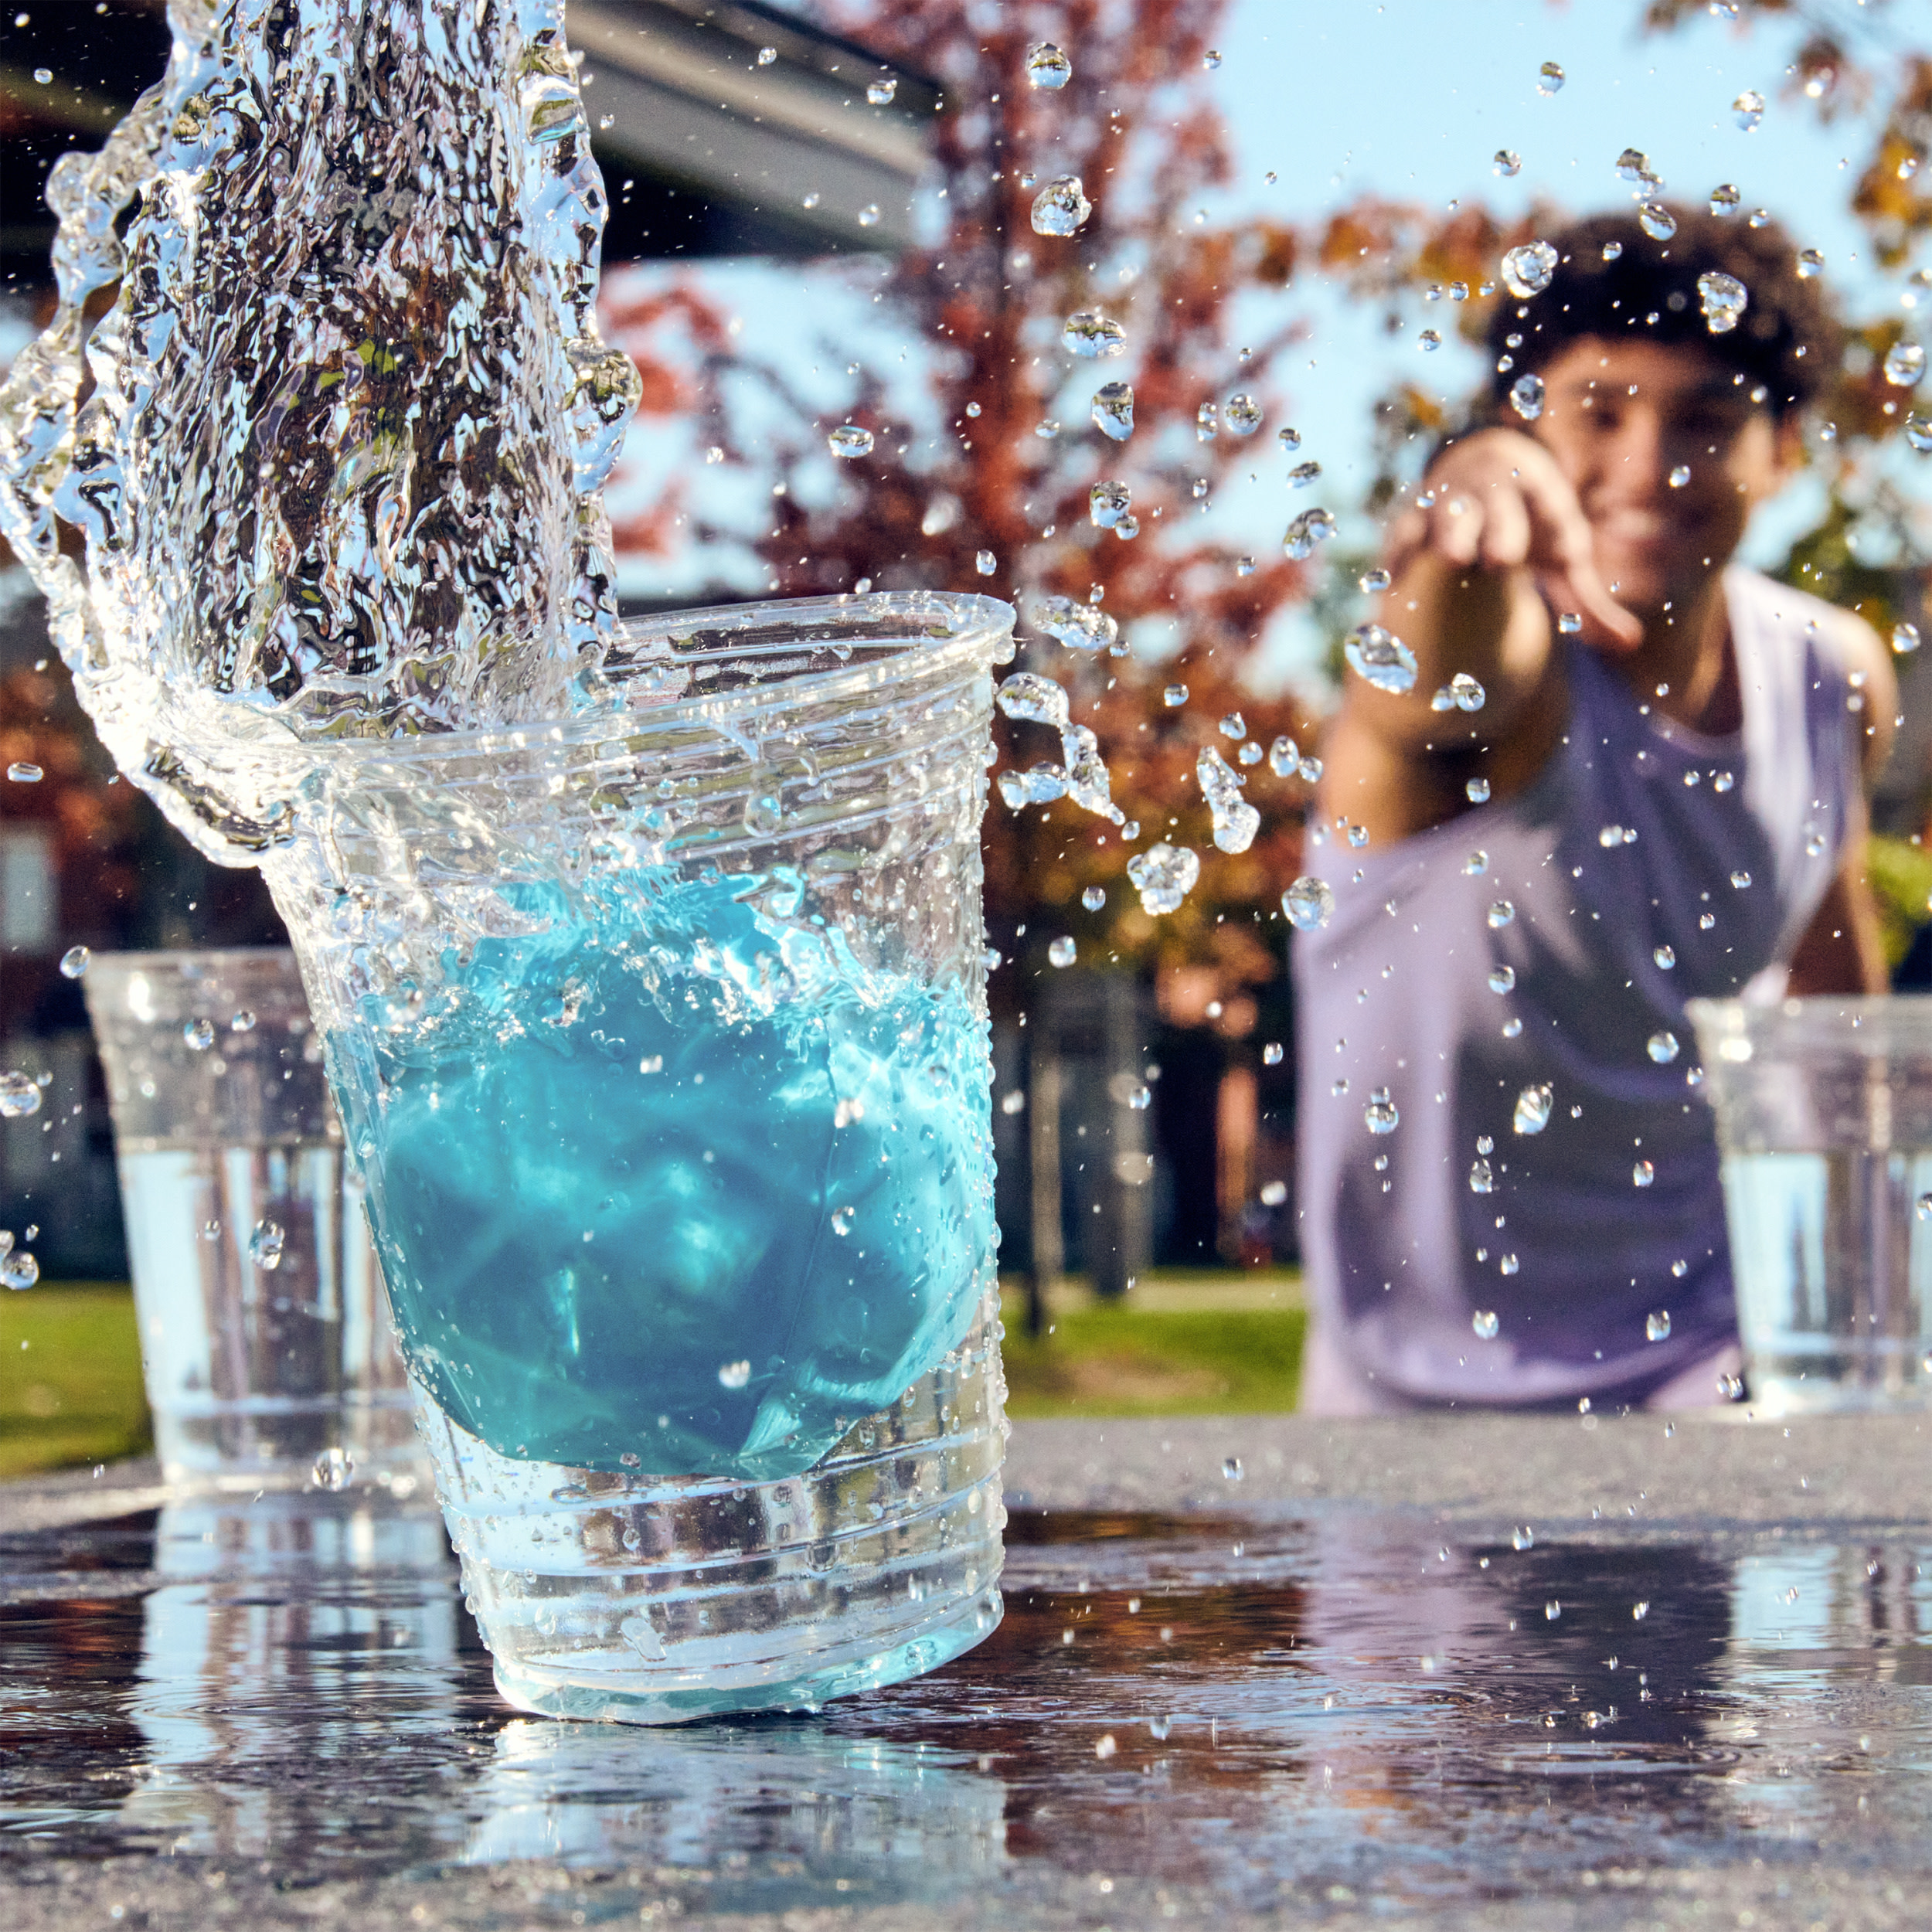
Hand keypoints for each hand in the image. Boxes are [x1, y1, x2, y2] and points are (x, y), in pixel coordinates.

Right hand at [1384, 428, 1642, 650]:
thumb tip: (1631, 646)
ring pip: (1438, 512)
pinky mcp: (1416, 516)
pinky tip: (1389, 581)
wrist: (1493, 462)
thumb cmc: (1536, 524)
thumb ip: (1589, 603)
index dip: (1517, 532)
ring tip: (1427, 563)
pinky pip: (1403, 530)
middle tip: (1468, 556)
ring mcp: (1451, 500)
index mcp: (1535, 496)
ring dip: (1433, 534)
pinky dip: (1397, 553)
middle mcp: (1490, 492)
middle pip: (1483, 505)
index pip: (1534, 510)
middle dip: (1477, 528)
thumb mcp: (1565, 557)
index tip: (1504, 560)